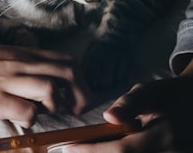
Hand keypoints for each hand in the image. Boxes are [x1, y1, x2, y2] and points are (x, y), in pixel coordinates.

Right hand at [0, 44, 90, 127]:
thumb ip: (18, 62)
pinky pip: (26, 112)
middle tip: (75, 108)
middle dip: (80, 93)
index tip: (76, 93)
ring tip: (47, 114)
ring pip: (50, 88)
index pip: (63, 58)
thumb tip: (37, 77)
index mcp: (20, 53)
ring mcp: (7, 80)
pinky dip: (32, 120)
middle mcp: (18, 63)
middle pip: (67, 71)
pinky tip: (24, 121)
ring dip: (56, 106)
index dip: (78, 77)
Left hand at [61, 74, 192, 152]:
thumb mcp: (150, 91)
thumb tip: (109, 116)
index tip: (69, 147)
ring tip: (87, 148)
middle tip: (72, 150)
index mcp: (165, 134)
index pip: (122, 150)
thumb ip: (130, 103)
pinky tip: (107, 149)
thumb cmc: (169, 95)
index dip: (93, 151)